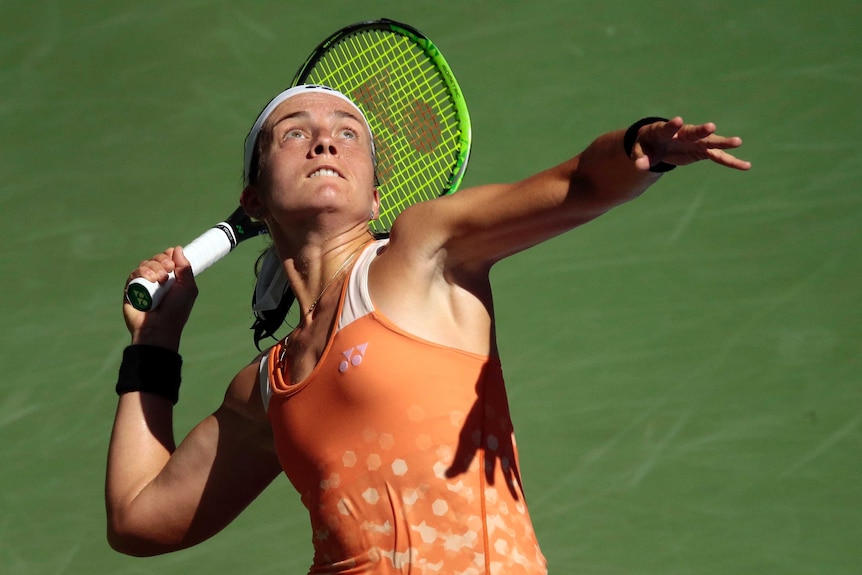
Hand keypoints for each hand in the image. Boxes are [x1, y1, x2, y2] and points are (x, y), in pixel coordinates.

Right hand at [123, 246, 197, 349]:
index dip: (170, 256)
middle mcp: (158, 279)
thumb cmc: (176, 310)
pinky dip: (142, 272)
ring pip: (145, 263)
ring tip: (160, 280)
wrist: (159, 328)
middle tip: (168, 271)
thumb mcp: (188, 288)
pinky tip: (150, 279)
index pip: (168, 258)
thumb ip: (185, 268)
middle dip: (163, 261)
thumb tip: (177, 248)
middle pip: (157, 258)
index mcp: (172, 278)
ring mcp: (144, 283)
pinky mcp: (131, 288)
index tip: (173, 263)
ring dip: (154, 267)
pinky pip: (134, 273)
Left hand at [632, 117, 750, 171]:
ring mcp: (695, 142)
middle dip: (702, 130)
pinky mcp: (703, 151)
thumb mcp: (639, 151)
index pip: (669, 127)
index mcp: (665, 131)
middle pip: (694, 132)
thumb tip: (641, 166)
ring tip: (738, 142)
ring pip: (710, 143)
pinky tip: (746, 166)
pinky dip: (731, 161)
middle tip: (711, 127)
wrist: (657, 142)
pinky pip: (718, 157)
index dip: (673, 125)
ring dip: (723, 143)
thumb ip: (640, 158)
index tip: (677, 120)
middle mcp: (684, 134)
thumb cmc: (646, 144)